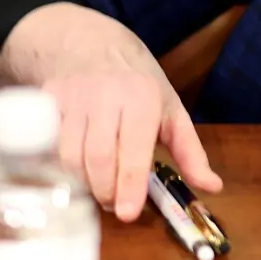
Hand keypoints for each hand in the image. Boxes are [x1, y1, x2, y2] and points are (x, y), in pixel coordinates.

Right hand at [0, 3, 221, 220]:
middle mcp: (104, 94)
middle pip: (98, 158)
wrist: (93, 46)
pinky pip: (48, 144)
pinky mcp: (47, 99)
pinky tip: (74, 170)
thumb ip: (190, 152)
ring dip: (83, 182)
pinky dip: (59, 166)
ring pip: (69, 155)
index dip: (130, 186)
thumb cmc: (138, 84)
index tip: (128, 214)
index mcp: (141, 98)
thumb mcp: (171, 111)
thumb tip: (213, 186)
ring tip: (97, 187)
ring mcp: (72, 94)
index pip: (133, 151)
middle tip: (114, 204)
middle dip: (105, 190)